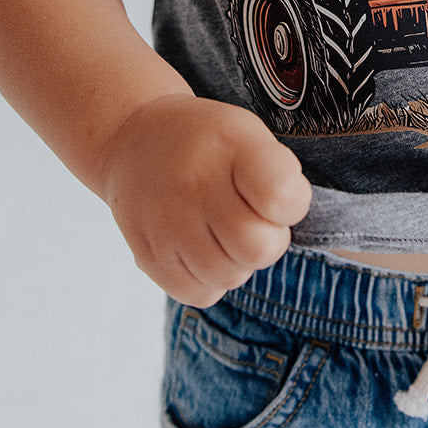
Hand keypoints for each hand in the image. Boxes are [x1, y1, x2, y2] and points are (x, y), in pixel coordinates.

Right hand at [96, 93, 311, 305]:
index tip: (275, 195)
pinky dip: (208, 281)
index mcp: (231, 147)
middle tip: (250, 218)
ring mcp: (167, 223)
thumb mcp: (249, 133)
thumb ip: (279, 176)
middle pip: (259, 249)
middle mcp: (195, 185)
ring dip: (236, 262)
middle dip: (268, 240)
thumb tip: (284, 226)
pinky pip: (199, 294)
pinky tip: (201, 249)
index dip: (291, 205)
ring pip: (230, 277)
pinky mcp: (148, 254)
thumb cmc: (208, 143)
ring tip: (222, 231)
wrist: (136, 140)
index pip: (280, 197)